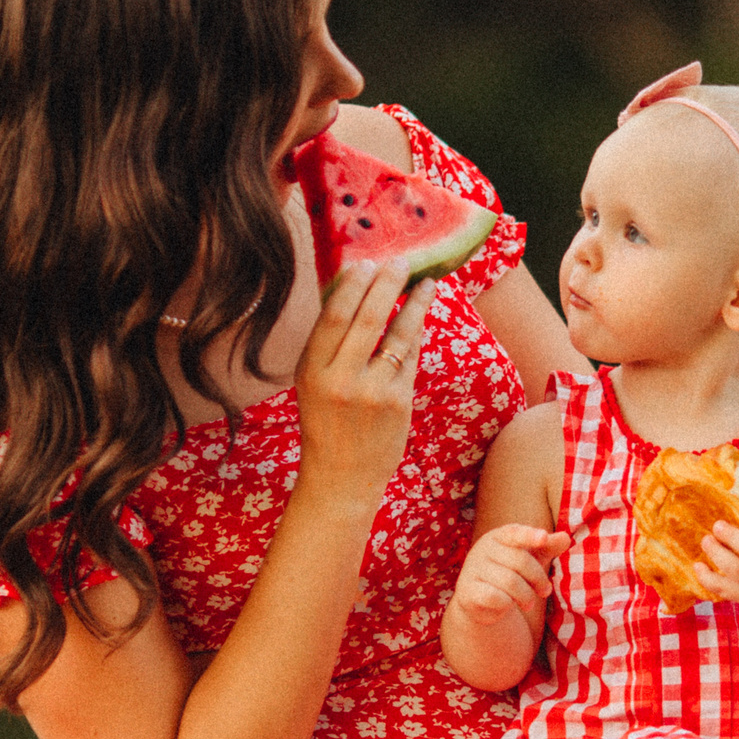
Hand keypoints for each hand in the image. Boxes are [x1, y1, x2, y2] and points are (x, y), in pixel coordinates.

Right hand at [294, 259, 438, 511]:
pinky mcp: (399, 402)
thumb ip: (327, 347)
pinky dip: (417, 335)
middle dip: (387, 285)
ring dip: (414, 304)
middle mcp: (342, 379)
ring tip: (427, 283)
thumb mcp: (311, 385)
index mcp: (313, 371)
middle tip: (402, 261)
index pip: (334, 317)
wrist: (341, 477)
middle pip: (368, 318)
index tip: (366, 263)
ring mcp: (374, 391)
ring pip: (398, 336)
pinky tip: (421, 318)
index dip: (353, 286)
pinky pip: (411, 359)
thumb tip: (352, 296)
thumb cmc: (324, 425)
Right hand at [452, 524, 570, 626]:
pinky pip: (494, 597)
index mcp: (498, 537)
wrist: (481, 601)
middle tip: (546, 591)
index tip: (544, 538)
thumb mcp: (531, 558)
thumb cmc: (511, 573)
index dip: (529, 535)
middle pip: (520, 561)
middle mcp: (482, 549)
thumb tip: (566, 538)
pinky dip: (508, 603)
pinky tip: (509, 605)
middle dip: (538, 578)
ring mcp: (472, 569)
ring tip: (529, 603)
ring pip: (510, 581)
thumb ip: (547, 547)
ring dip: (526, 595)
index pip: (514, 532)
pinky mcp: (467, 591)